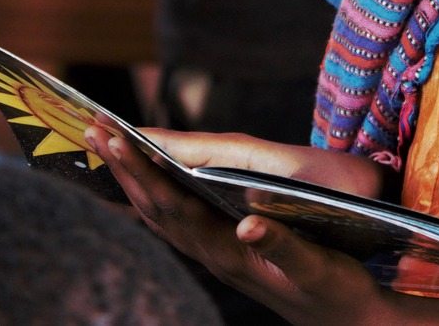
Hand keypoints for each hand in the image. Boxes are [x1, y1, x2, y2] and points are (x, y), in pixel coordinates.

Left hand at [87, 127, 395, 325]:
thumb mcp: (315, 267)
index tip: (118, 139)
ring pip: (158, 214)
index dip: (144, 172)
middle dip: (123, 168)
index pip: (174, 206)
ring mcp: (214, 256)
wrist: (346, 320)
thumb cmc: (335, 291)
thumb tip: (248, 223)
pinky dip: (151, 193)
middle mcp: (213, 255)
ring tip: (105, 146)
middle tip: (92, 130)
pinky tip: (144, 180)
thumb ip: (281, 246)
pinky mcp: (222, 253)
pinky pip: (173, 220)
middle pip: (154, 208)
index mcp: (228, 253)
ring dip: (130, 179)